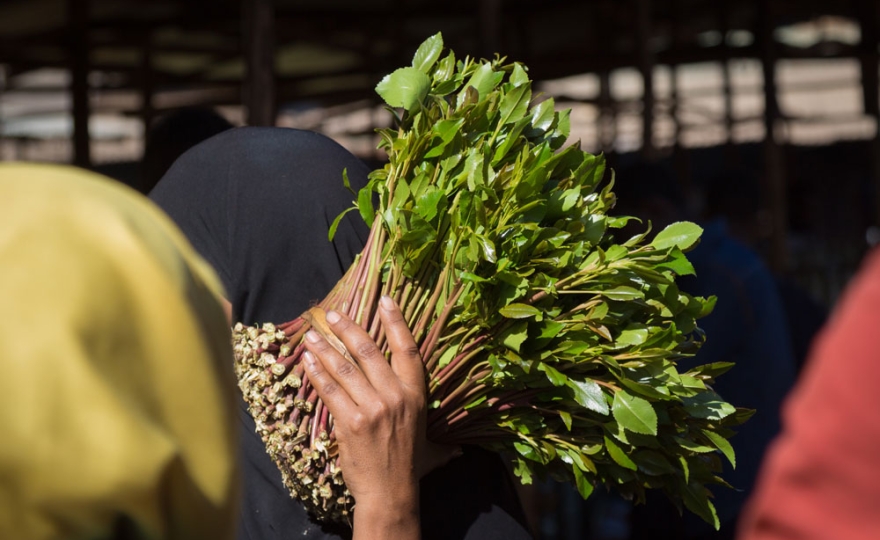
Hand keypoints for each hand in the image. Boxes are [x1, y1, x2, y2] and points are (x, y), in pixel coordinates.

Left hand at [302, 296, 458, 538]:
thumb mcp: (433, 450)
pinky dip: (316, 373)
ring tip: (311, 334)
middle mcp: (396, 397)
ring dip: (325, 348)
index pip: (408, 350)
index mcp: (416, 396)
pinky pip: (330, 390)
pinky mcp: (350, 422)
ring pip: (344, 368)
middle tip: (331, 315)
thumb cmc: (411, 470)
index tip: (386, 299)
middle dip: (347, 329)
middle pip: (369, 351)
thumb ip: (444, 445)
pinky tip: (307, 361)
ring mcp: (372, 408)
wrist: (390, 494)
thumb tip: (461, 452)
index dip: (396, 322)